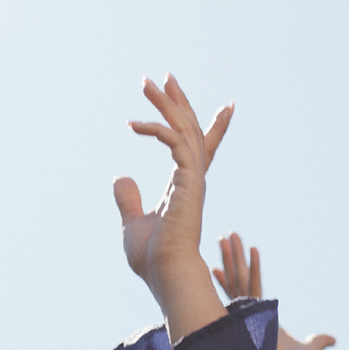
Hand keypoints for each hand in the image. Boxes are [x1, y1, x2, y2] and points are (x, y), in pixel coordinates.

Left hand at [113, 75, 234, 340]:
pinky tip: (134, 125)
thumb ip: (128, 199)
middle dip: (180, 102)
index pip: (201, 149)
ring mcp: (193, 178)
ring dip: (165, 103)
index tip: (227, 107)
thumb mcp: (133, 222)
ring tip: (147, 83)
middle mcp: (194, 178)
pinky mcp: (188, 180)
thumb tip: (121, 177)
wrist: (165, 272)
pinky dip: (156, 129)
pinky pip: (174, 142)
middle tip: (167, 77)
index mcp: (186, 186)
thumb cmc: (153, 256)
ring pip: (184, 129)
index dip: (215, 127)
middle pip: (191, 130)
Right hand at [211, 233, 335, 349]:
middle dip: (232, 258)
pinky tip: (251, 250)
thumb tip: (332, 340)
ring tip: (228, 236)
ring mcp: (250, 312)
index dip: (234, 276)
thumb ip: (318, 343)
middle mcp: (251, 313)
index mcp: (260, 318)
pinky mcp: (253, 315)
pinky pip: (251, 286)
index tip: (221, 263)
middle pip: (239, 279)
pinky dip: (251, 268)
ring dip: (234, 257)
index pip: (245, 291)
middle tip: (226, 237)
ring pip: (240, 279)